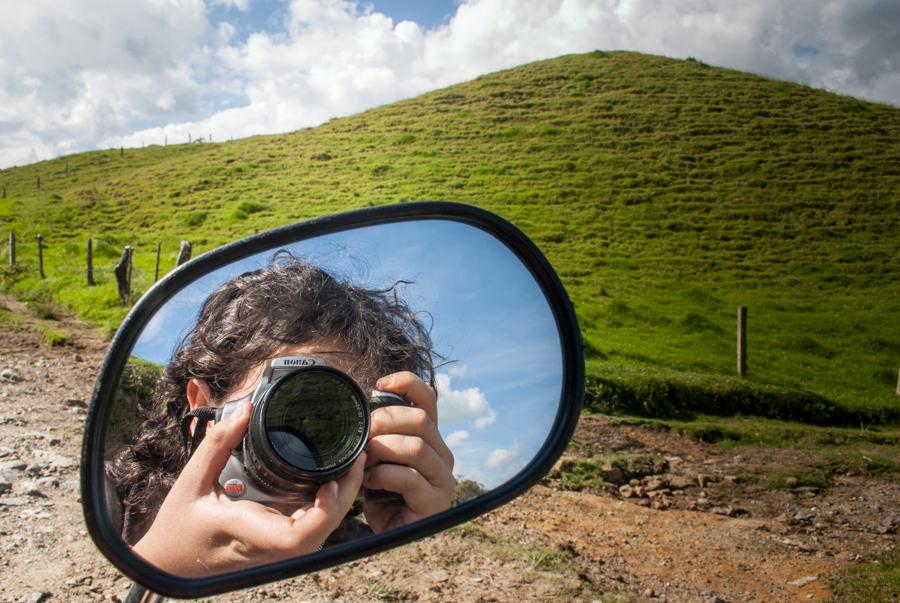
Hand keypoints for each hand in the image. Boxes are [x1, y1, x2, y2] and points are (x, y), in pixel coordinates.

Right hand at [132, 401, 364, 576]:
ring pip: (321, 530)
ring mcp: (276, 548)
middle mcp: (270, 546)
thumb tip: (244, 409)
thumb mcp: (191, 482)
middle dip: (345, 495)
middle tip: (357, 455)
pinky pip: (310, 527)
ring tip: (351, 461)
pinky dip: (326, 505)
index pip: (299, 537)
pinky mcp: (277, 543)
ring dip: (340, 499)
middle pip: (322, 530)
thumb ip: (217, 443)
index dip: (325, 511)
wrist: (168, 564)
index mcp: (250, 533)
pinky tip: (333, 479)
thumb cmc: (177, 529)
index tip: (331, 480)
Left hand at [363, 372, 454, 532]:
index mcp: (429, 437)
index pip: (428, 398)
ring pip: (417, 447)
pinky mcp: (435, 501)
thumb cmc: (382, 492)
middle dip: (386, 421)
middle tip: (364, 433)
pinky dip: (383, 476)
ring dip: (384, 449)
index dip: (407, 383)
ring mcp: (443, 478)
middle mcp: (442, 453)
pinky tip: (370, 482)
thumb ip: (377, 434)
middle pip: (421, 420)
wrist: (389, 533)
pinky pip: (409, 478)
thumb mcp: (377, 456)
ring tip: (365, 460)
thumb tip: (357, 411)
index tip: (379, 384)